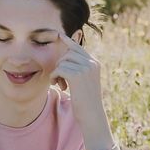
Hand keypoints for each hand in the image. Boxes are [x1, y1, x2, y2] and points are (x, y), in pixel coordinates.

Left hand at [52, 33, 114, 149]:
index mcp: (94, 64)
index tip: (59, 35)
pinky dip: (55, 76)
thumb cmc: (86, 102)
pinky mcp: (78, 75)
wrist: (92, 115)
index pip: (78, 48)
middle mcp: (91, 63)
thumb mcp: (84, 83)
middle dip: (60, 64)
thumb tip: (65, 60)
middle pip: (68, 53)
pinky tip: (59, 85)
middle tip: (59, 79)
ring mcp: (86, 68)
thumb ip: (78, 70)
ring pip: (63, 61)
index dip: (68, 41)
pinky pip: (59, 69)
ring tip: (60, 84)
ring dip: (57, 72)